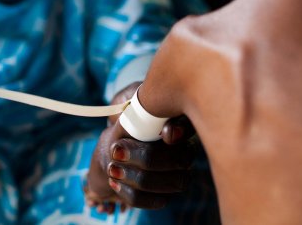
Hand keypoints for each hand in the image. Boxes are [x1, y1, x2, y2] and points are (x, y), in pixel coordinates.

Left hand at [86, 82, 195, 213]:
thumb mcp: (125, 103)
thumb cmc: (124, 118)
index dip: (181, 130)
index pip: (190, 125)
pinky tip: (115, 181)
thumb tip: (132, 106)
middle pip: (182, 159)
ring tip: (112, 168)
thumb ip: (133, 99)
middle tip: (116, 151)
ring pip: (172, 182)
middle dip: (147, 158)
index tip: (165, 134)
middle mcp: (186, 150)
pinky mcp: (167, 194)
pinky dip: (130, 193)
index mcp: (179, 122)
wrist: (114, 148)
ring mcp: (179, 174)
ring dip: (136, 177)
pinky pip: (157, 201)